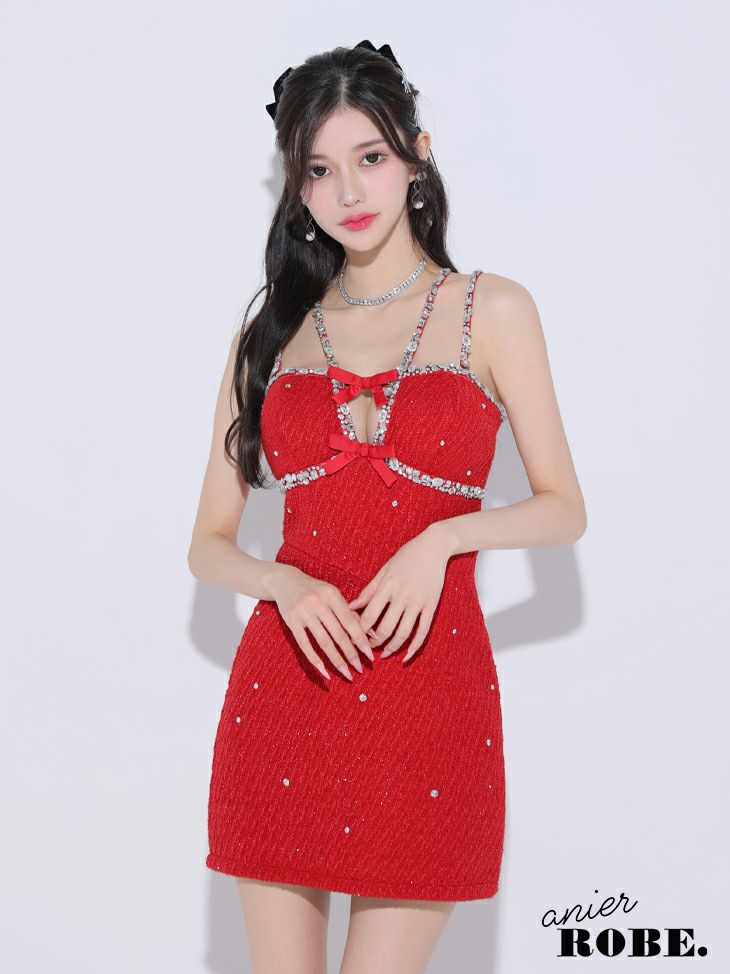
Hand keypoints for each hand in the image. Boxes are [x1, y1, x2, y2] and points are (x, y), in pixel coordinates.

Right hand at [265, 563, 374, 680]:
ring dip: (336, 660)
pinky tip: (325, 672)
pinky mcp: (291, 622)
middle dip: (351, 654)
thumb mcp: (333, 595)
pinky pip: (305, 645)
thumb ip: (351, 613)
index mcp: (331, 594)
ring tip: (347, 673)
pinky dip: (315, 660)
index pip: (350, 621)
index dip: (361, 639)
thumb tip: (372, 634)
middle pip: (338, 634)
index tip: (370, 655)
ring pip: (323, 642)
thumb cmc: (315, 590)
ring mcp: (303, 613)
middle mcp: (317, 603)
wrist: (285, 581)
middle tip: (360, 669)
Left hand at [347, 525, 451, 662]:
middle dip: (374, 643)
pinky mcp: (431, 605)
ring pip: (404, 633)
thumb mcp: (384, 569)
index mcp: (387, 586)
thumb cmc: (406, 555)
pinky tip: (406, 656)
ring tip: (384, 654)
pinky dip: (414, 647)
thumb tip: (351, 606)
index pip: (369, 615)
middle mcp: (402, 596)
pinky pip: (423, 631)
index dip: (360, 631)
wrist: (434, 546)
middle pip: (385, 628)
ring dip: (392, 648)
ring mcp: (418, 601)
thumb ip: (369, 590)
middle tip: (368, 649)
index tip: (355, 637)